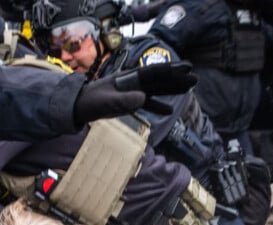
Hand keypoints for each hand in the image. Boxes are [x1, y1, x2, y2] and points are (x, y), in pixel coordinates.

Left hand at [74, 61, 196, 123]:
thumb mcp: (105, 101)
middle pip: (158, 80)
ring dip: (172, 90)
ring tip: (189, 88)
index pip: (153, 73)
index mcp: (128, 77)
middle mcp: (132, 82)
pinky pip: (147, 103)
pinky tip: (169, 109)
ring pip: (156, 90)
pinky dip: (158, 106)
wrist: (78, 107)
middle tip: (195, 78)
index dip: (170, 70)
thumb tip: (142, 99)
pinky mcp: (128, 102)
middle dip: (176, 79)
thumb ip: (123, 101)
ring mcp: (131, 91)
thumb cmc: (89, 101)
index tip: (186, 68)